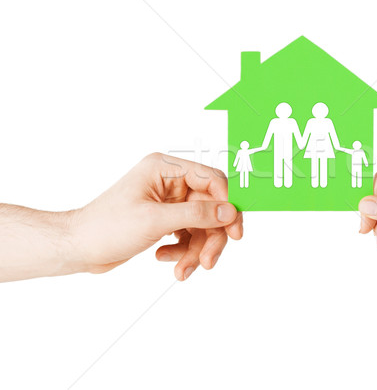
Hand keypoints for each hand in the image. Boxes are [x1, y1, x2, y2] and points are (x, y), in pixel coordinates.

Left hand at [70, 153, 241, 280]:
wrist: (79, 248)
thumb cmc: (105, 227)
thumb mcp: (155, 220)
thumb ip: (196, 214)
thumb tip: (229, 211)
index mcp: (165, 169)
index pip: (212, 180)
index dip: (227, 204)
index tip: (234, 229)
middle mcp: (170, 183)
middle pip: (210, 208)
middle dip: (210, 237)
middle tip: (209, 260)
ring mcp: (169, 203)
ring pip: (202, 226)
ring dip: (196, 250)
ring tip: (182, 270)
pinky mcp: (165, 221)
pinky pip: (189, 236)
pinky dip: (182, 252)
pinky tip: (165, 258)